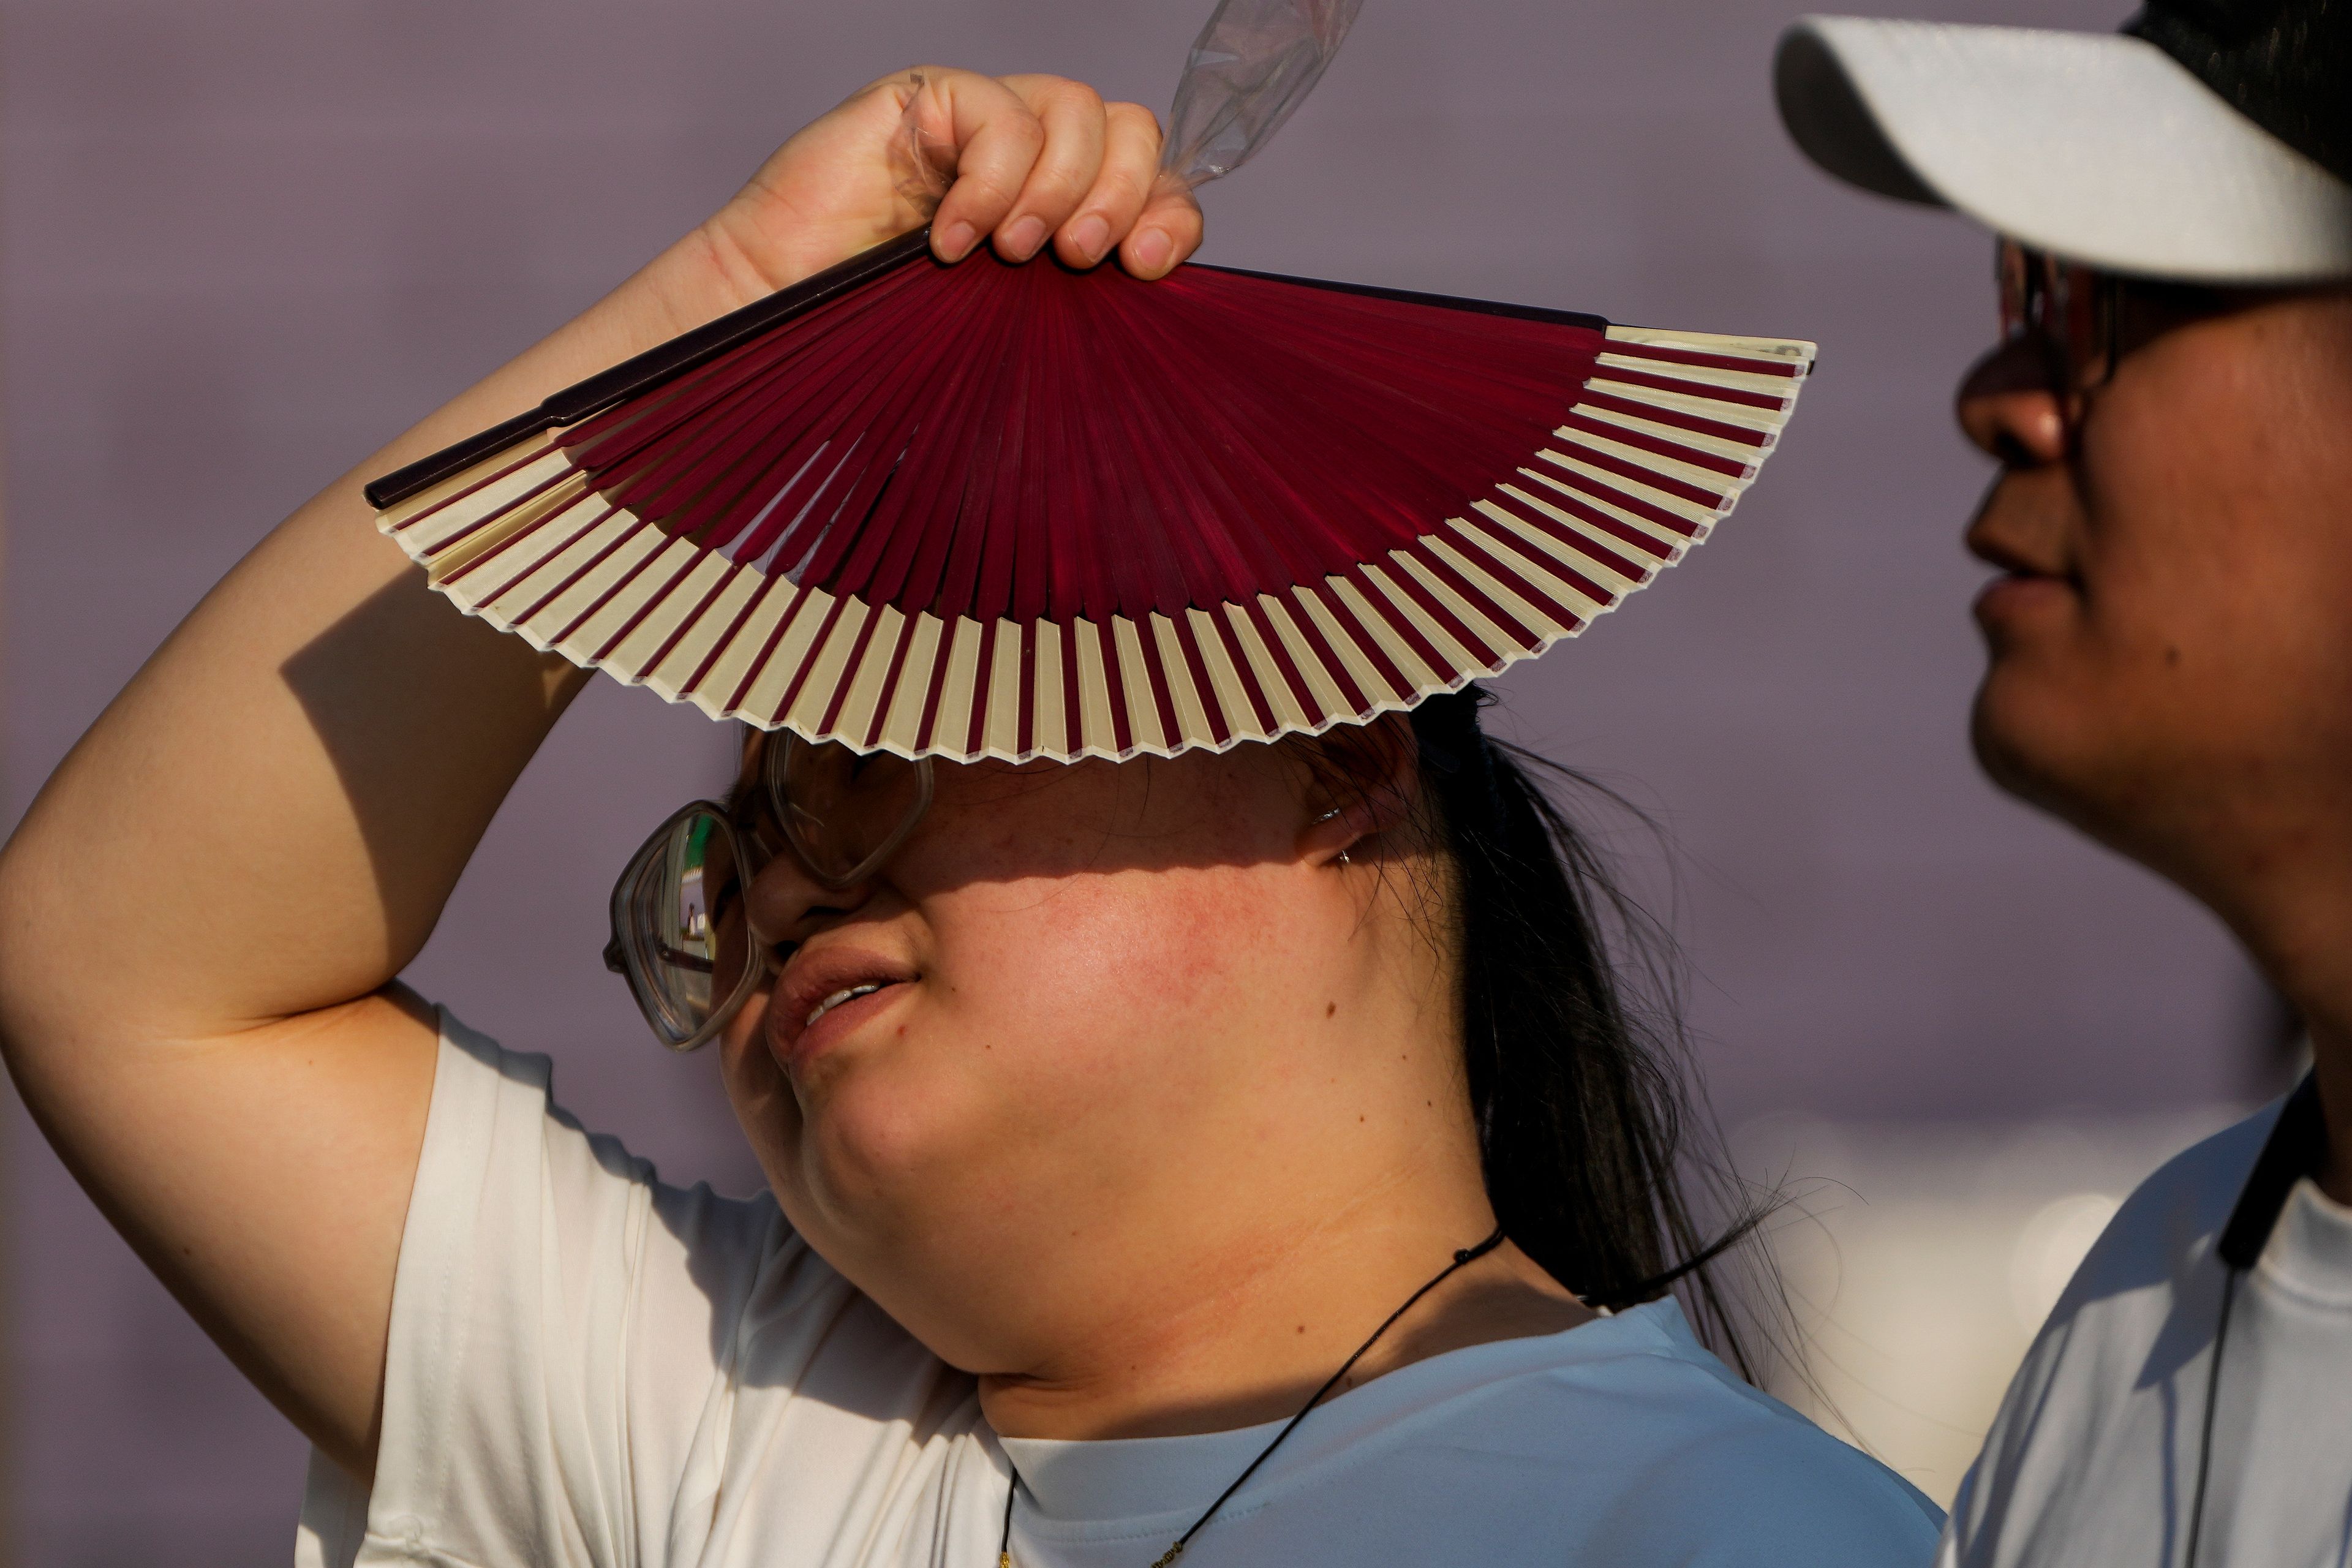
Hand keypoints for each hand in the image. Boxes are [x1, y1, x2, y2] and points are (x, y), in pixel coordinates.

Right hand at [694, 67, 1205, 304]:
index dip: (1168, 213)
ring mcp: (979, 121)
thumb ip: (1073, 301)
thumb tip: (1147, 287)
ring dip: (1060, 188)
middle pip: (1131, 130)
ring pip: (1078, 108)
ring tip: (1009, 254)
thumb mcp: (1006, 328)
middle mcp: (1030, 157)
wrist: (778, 315)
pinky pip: (999, 113)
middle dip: (1121, 195)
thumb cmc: (882, 333)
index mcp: (1061, 210)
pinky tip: (950, 239)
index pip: (1152, 181)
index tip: (1144, 266)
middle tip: (1078, 259)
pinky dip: (989, 181)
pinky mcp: (928, 99)